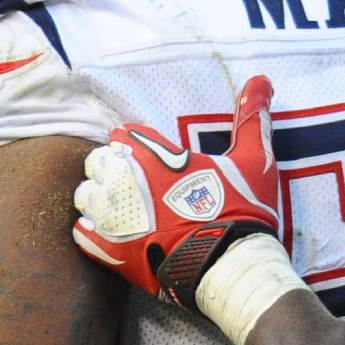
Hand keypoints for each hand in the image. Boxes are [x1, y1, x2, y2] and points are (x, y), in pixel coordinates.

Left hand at [71, 76, 280, 308]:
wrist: (230, 266)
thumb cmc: (241, 210)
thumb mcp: (253, 159)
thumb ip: (251, 117)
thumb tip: (261, 79)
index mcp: (151, 154)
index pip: (123, 134)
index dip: (135, 145)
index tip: (150, 159)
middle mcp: (123, 179)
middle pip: (98, 162)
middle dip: (113, 170)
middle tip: (137, 187)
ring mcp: (111, 214)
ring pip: (86, 195)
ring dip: (100, 199)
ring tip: (124, 212)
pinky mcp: (105, 248)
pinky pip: (82, 233)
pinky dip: (94, 233)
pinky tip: (113, 237)